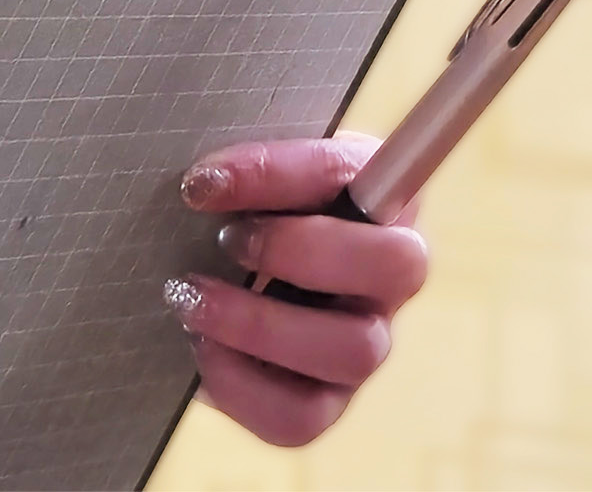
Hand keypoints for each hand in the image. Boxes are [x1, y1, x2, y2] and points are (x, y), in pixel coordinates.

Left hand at [169, 134, 431, 449]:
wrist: (234, 284)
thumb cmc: (257, 218)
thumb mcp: (262, 181)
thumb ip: (254, 172)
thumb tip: (204, 187)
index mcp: (386, 204)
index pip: (361, 178)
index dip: (281, 176)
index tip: (205, 182)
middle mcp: (390, 284)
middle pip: (397, 268)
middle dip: (297, 250)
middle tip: (225, 240)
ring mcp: (364, 352)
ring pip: (354, 351)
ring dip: (261, 324)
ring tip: (194, 301)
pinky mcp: (324, 407)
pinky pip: (300, 418)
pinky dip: (239, 384)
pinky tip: (201, 347)